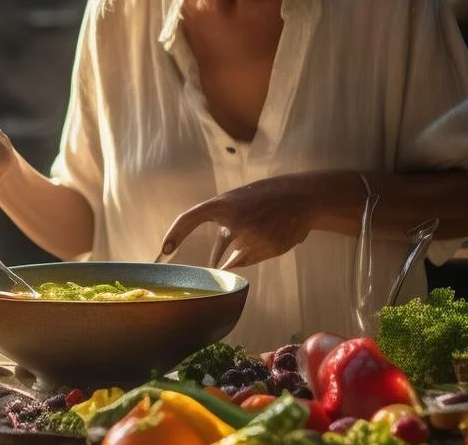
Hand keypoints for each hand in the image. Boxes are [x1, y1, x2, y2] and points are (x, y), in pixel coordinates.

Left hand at [155, 176, 319, 268]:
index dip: (175, 234)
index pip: (190, 217)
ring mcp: (253, 236)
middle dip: (215, 261)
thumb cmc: (265, 198)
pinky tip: (266, 241)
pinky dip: (252, 258)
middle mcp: (235, 220)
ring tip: (256, 241)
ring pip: (235, 260)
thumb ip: (225, 224)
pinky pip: (251, 261)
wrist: (302, 196)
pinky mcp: (268, 248)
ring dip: (238, 258)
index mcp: (224, 203)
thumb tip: (215, 262)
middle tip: (211, 272)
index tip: (164, 250)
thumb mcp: (240, 203)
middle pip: (218, 251)